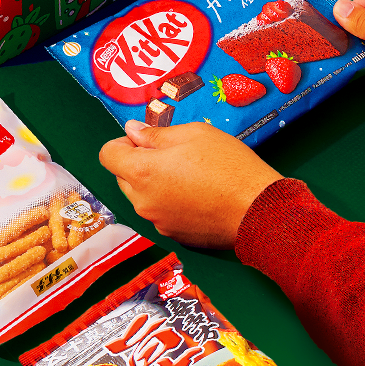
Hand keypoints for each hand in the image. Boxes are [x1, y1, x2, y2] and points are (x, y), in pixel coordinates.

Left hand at [100, 118, 281, 248]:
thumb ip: (155, 133)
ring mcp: (157, 221)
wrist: (257, 210)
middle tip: (172, 155)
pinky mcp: (173, 234)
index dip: (122, 144)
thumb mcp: (193, 134)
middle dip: (139, 164)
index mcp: (142, 172)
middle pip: (123, 177)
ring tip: (189, 175)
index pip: (108, 155)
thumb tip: (132, 131)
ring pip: (142, 197)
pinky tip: (197, 195)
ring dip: (155, 184)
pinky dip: (170, 203)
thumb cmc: (229, 167)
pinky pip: (161, 213)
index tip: (143, 140)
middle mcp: (143, 200)